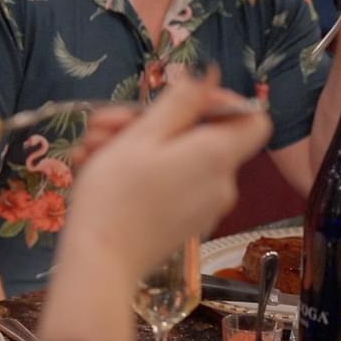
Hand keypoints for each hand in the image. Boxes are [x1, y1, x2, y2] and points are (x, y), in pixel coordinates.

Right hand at [63, 73, 271, 281]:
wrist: (99, 263)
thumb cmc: (116, 194)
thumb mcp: (141, 137)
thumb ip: (179, 103)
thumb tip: (208, 78)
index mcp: (217, 156)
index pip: (252, 119)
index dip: (222, 103)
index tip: (178, 100)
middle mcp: (222, 182)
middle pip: (200, 137)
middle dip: (149, 123)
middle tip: (101, 125)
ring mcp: (204, 208)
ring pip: (176, 161)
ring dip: (133, 147)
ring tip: (87, 150)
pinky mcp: (183, 225)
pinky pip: (169, 186)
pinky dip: (139, 174)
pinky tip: (96, 171)